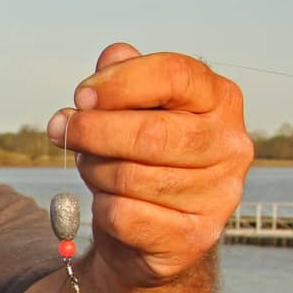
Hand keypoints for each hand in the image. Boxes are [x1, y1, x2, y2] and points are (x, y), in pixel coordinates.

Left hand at [48, 43, 252, 287]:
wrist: (150, 235)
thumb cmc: (138, 158)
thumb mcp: (131, 111)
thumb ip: (123, 80)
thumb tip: (113, 55)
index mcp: (220, 100)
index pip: (174, 75)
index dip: (119, 82)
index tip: (80, 96)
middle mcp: (231, 146)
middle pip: (151, 131)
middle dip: (93, 130)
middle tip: (61, 128)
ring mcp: (219, 195)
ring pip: (130, 176)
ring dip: (93, 170)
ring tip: (92, 167)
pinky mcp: (195, 237)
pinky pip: (124, 215)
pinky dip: (102, 208)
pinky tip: (107, 204)